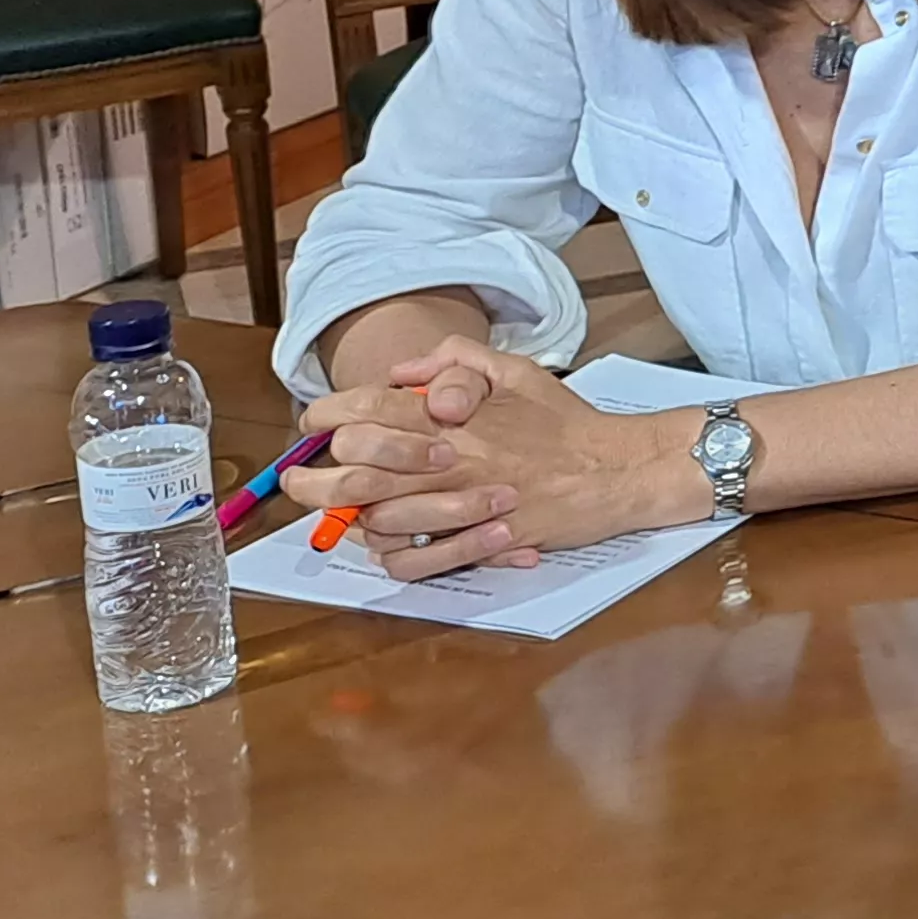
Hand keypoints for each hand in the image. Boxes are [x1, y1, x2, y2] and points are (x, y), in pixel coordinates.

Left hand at [289, 342, 675, 576]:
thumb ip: (455, 359)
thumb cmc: (566, 421)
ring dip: (349, 520)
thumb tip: (403, 370)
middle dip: (311, 479)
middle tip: (299, 481)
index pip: (365, 412)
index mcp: (454, 415)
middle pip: (355, 472)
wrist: (618, 469)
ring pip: (378, 519)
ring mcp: (465, 503)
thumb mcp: (515, 370)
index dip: (324, 419)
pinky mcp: (483, 540)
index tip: (313, 428)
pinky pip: (418, 559)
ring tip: (338, 516)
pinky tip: (387, 545)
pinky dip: (392, 556)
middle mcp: (452, 459)